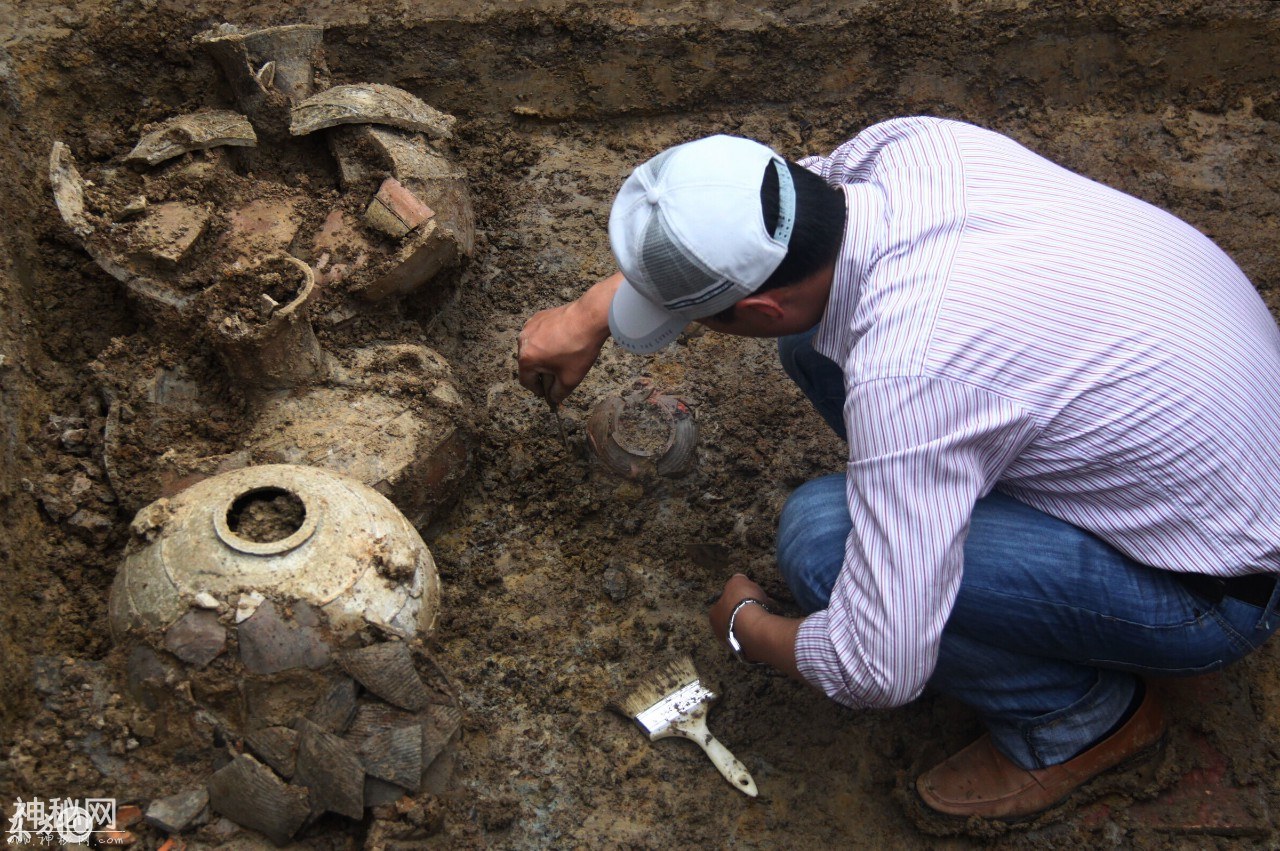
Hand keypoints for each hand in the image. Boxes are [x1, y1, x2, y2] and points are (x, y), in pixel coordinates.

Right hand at [516, 272, 622, 403]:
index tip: (547, 392)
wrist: (590, 318)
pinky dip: (547, 342)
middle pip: (528, 364)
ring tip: (561, 358)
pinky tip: (563, 343)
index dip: (537, 390)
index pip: (526, 381)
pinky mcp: (539, 316)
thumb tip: (552, 398)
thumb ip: (557, 394)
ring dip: (544, 356)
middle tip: (557, 376)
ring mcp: (530, 326)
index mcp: (526, 358)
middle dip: (542, 373)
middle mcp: (523, 341)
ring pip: (533, 348)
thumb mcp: (569, 379)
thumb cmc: (578, 349)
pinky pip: (539, 334)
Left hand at [708, 574, 775, 648]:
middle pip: (733, 618)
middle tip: (758, 604)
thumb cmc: (742, 602)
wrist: (755, 628)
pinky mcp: (747, 653)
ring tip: (766, 615)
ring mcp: (733, 644)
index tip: (748, 595)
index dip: (736, 598)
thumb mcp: (738, 582)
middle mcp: (719, 632)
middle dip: (745, 612)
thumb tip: (738, 579)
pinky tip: (767, 627)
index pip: (723, 604)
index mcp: (713, 615)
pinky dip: (759, 632)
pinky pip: (753, 639)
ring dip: (753, 623)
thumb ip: (737, 581)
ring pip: (744, 630)